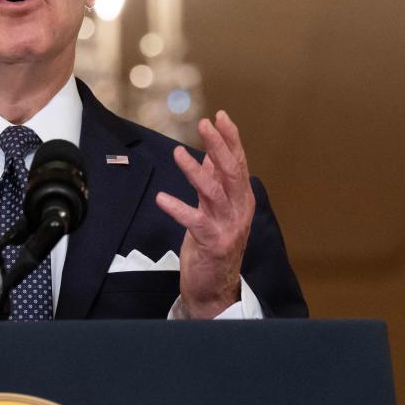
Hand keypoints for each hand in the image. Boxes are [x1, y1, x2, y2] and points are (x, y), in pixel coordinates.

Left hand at [155, 111, 254, 318]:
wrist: (215, 288)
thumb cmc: (214, 245)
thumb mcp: (215, 208)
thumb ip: (215, 182)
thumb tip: (211, 153)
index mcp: (242, 199)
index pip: (239, 163)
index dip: (231, 139)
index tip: (221, 116)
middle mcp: (239, 210)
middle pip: (231, 172)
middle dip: (219, 146)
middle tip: (205, 124)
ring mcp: (227, 226)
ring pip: (214, 192)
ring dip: (196, 171)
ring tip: (178, 153)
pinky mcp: (212, 242)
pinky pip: (195, 221)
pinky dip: (178, 208)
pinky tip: (162, 198)